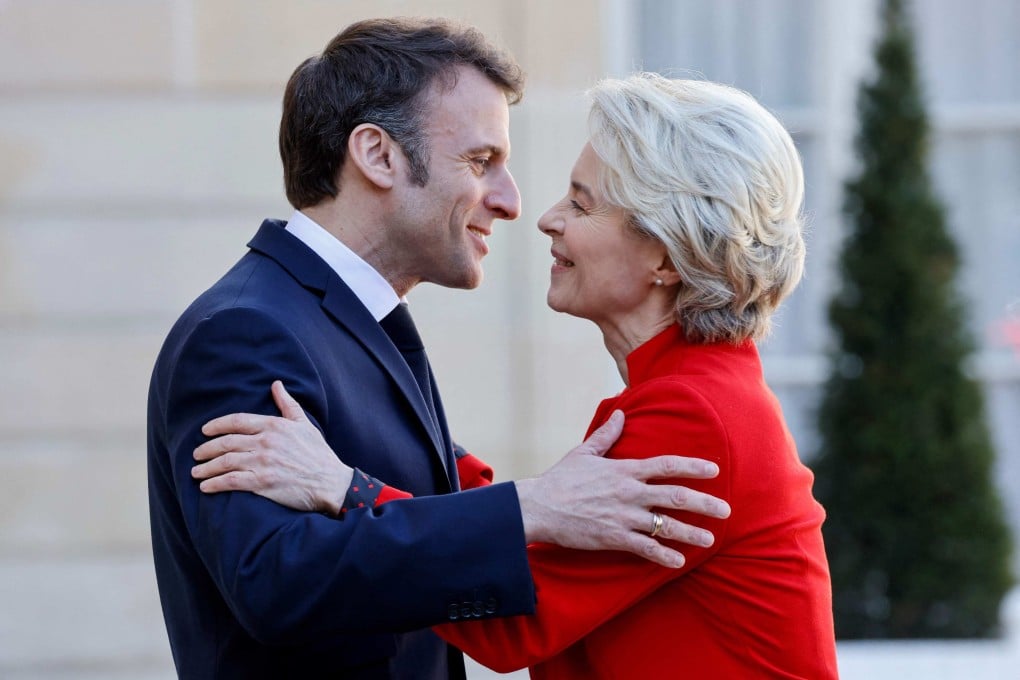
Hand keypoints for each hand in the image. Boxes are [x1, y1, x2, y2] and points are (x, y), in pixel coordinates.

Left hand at [192, 381, 352, 515]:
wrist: (330, 482)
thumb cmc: (319, 454)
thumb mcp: (304, 424)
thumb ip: (287, 404)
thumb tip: (276, 384)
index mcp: (274, 426)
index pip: (237, 421)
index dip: (217, 425)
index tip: (205, 431)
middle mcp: (265, 442)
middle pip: (226, 442)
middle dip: (206, 448)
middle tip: (196, 454)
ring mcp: (262, 462)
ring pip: (225, 462)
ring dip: (206, 467)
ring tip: (196, 472)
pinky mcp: (262, 483)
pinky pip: (231, 481)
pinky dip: (215, 483)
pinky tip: (206, 487)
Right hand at [514, 410, 730, 568]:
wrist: (539, 506)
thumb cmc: (560, 479)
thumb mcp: (584, 452)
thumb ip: (607, 435)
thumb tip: (620, 413)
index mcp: (625, 470)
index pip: (668, 465)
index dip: (694, 466)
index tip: (714, 470)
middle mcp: (630, 492)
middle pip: (676, 496)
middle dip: (705, 503)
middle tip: (726, 510)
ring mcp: (624, 516)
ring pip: (667, 525)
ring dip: (691, 532)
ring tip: (710, 538)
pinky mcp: (614, 537)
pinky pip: (646, 548)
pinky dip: (664, 556)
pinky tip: (679, 561)